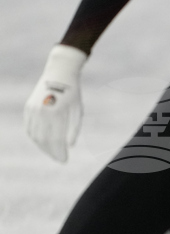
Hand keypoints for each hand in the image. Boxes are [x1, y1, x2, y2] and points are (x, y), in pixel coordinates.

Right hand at [23, 45, 86, 162]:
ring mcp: (32, 110)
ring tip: (53, 152)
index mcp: (55, 113)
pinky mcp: (28, 108)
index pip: (56, 140)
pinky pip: (29, 128)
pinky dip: (35, 138)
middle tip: (60, 159)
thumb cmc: (73, 93)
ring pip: (34, 135)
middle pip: (44, 140)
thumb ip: (74, 128)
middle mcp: (41, 112)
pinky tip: (43, 143)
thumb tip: (70, 145)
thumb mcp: (78, 110)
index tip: (65, 160)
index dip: (60, 152)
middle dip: (51, 152)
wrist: (59, 73)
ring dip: (43, 147)